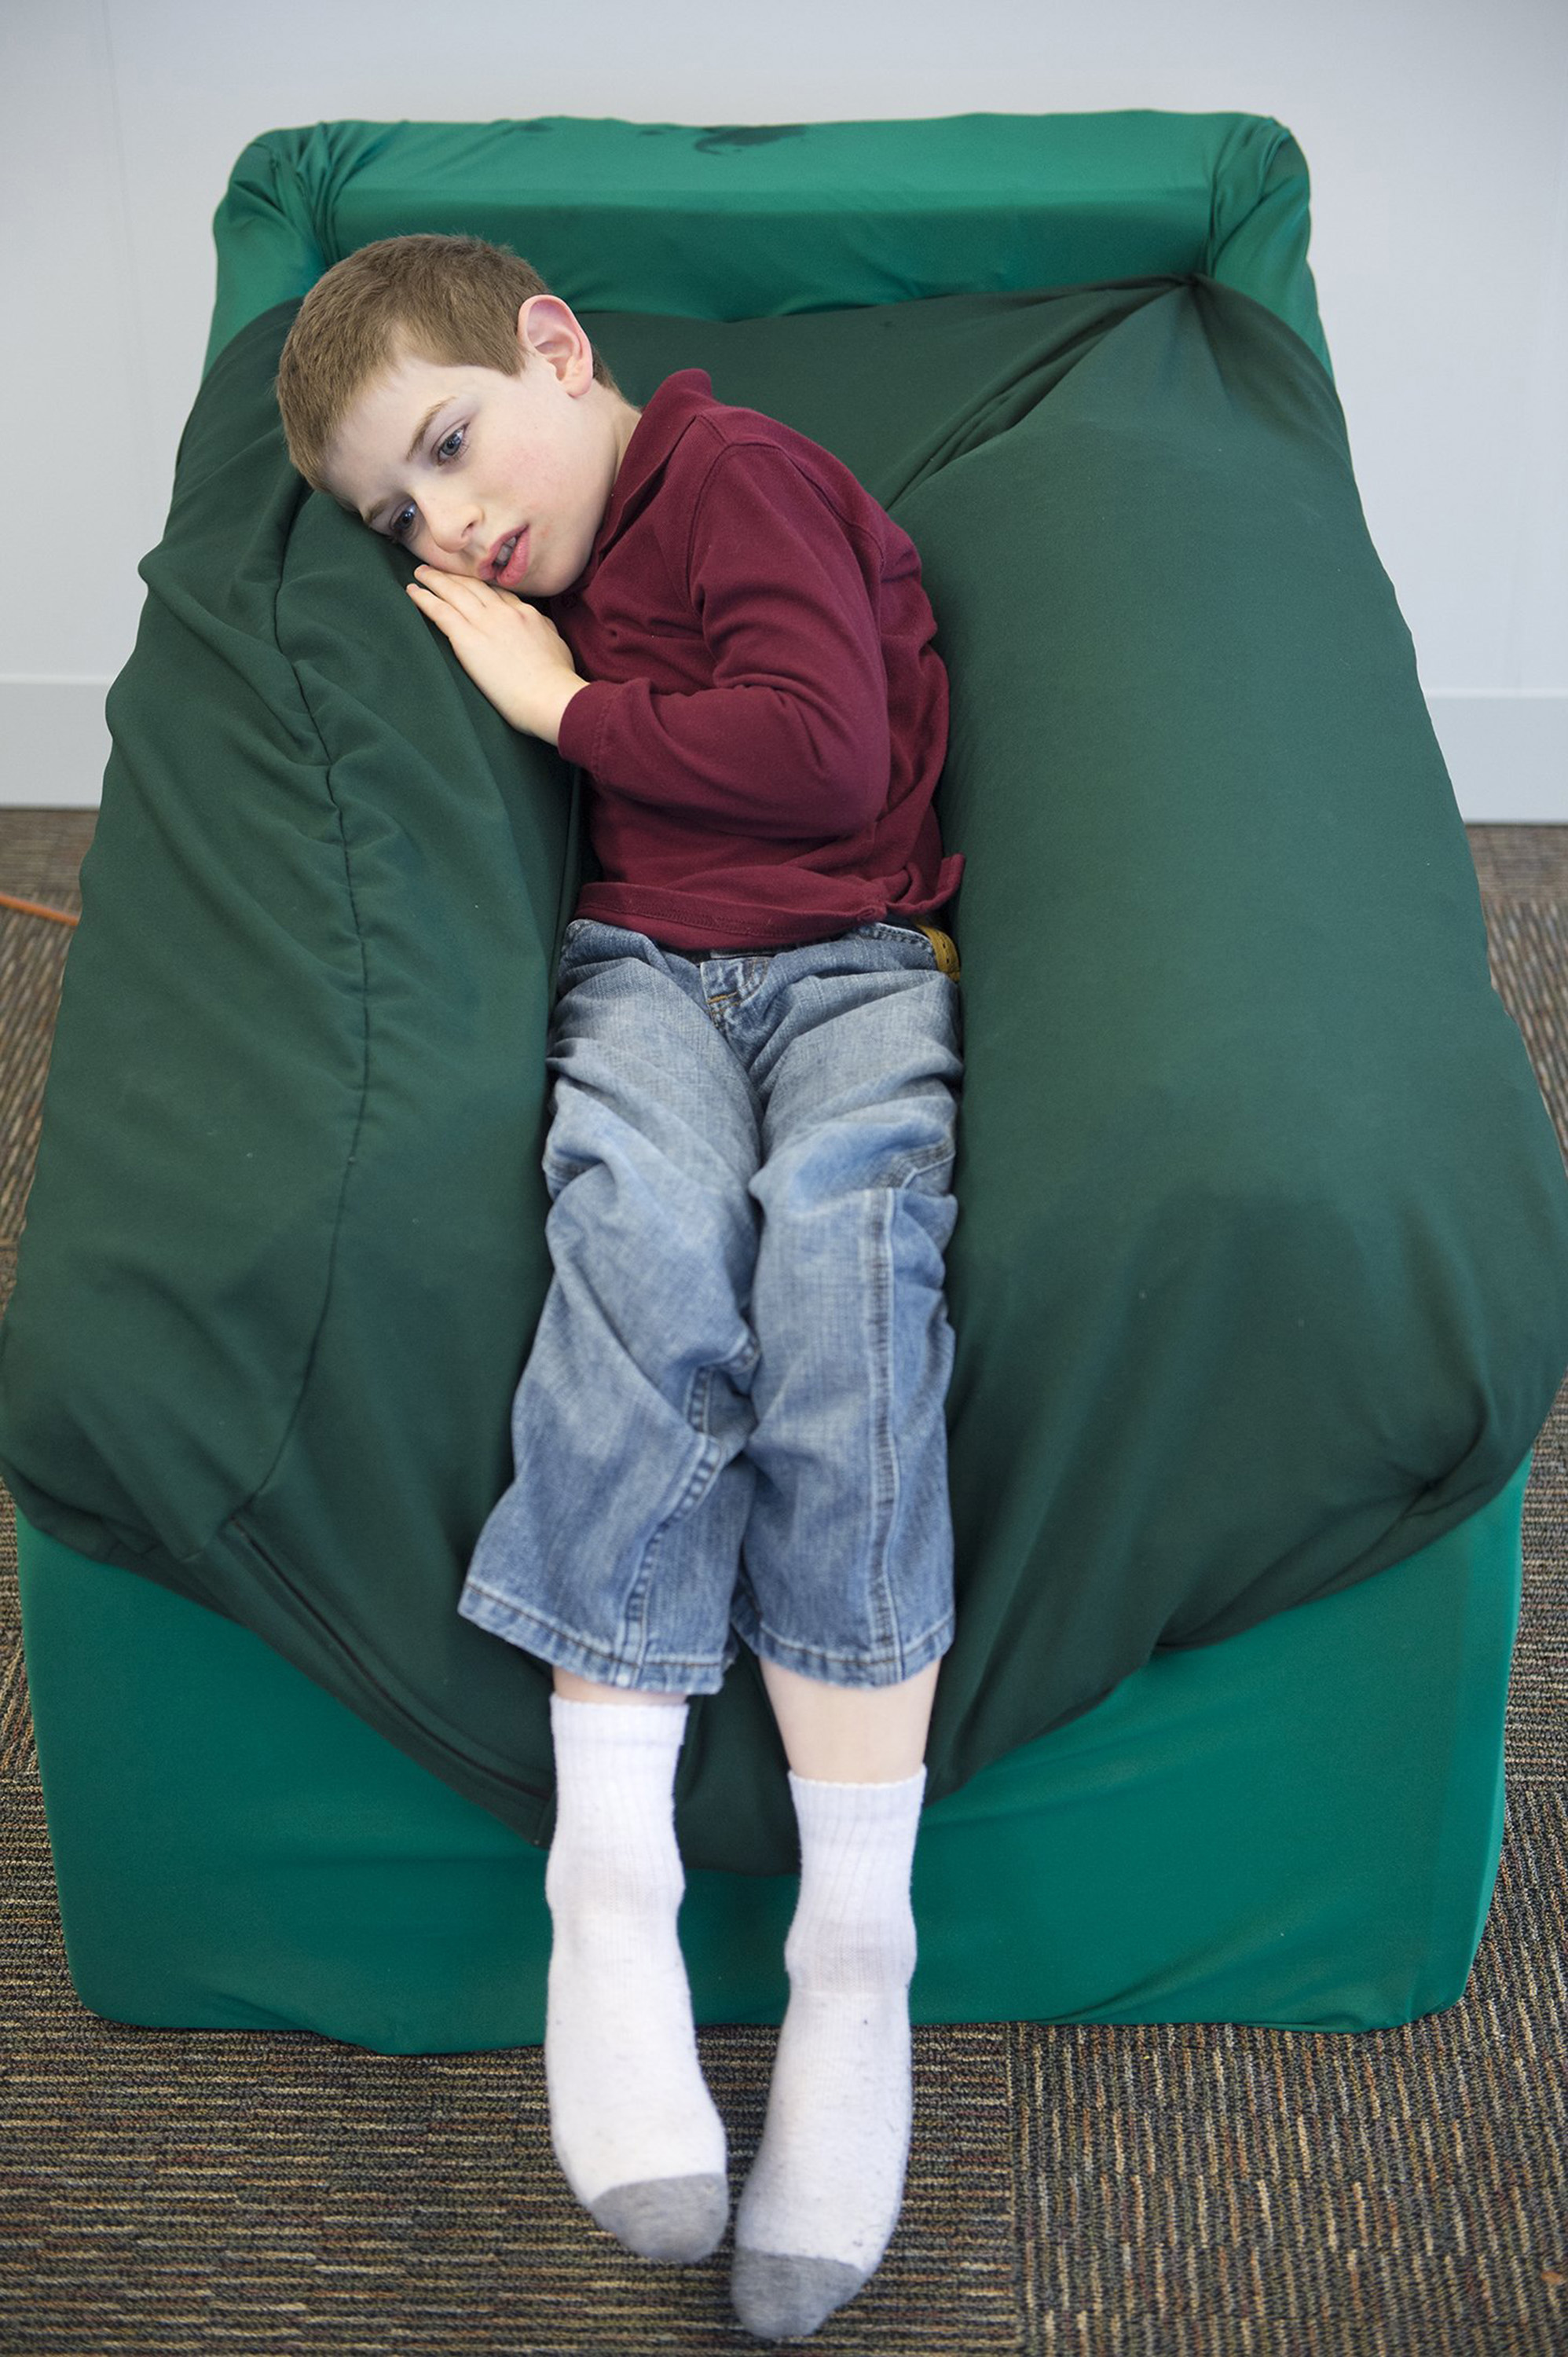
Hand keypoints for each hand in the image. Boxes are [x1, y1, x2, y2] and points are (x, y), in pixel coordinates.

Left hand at [405, 565, 586, 744]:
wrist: (551, 697)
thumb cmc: (557, 682)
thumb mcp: (558, 647)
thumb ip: (544, 632)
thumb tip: (539, 627)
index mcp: (527, 614)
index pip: (499, 594)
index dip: (481, 586)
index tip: (469, 583)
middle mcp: (505, 612)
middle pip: (474, 586)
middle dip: (455, 576)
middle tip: (438, 569)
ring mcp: (486, 623)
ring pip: (455, 592)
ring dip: (435, 579)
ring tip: (420, 573)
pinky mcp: (468, 639)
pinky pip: (441, 611)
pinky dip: (424, 599)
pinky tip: (412, 591)